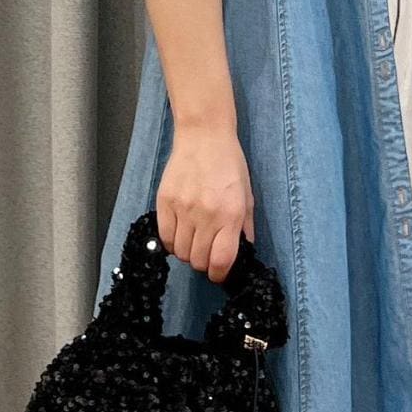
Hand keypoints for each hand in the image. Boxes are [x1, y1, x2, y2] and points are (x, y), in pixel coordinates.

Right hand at [155, 128, 255, 283]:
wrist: (204, 137)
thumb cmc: (229, 164)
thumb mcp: (247, 195)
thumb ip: (246, 226)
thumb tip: (244, 250)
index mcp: (230, 215)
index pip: (221, 261)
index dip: (219, 275)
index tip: (219, 273)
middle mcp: (206, 215)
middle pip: (198, 261)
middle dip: (204, 264)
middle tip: (207, 255)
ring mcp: (183, 209)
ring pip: (180, 253)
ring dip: (188, 253)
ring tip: (194, 242)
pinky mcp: (164, 202)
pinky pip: (165, 237)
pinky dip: (172, 243)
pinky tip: (180, 234)